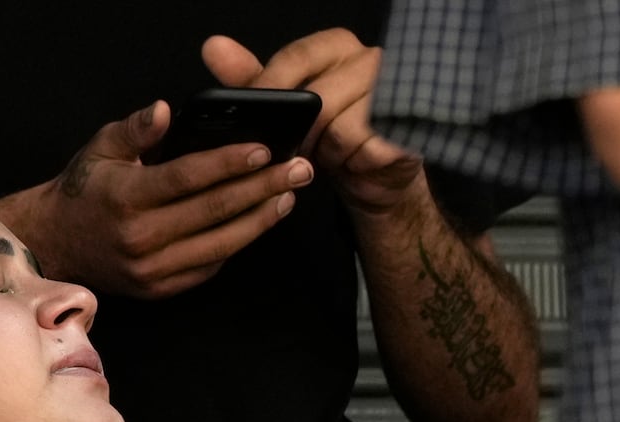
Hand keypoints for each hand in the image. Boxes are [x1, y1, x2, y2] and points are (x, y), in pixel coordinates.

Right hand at [0, 101, 312, 299]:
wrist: (57, 244)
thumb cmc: (85, 190)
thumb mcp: (100, 148)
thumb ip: (136, 129)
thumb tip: (166, 109)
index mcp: (126, 198)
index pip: (188, 178)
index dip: (229, 163)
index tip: (265, 149)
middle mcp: (141, 239)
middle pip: (214, 212)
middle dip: (262, 188)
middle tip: (299, 169)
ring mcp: (153, 270)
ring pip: (221, 244)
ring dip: (261, 219)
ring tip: (288, 195)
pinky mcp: (161, 290)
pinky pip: (210, 266)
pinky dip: (238, 243)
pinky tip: (259, 221)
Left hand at [202, 30, 421, 214]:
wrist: (377, 177)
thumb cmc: (332, 138)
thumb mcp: (287, 110)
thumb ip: (253, 81)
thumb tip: (214, 47)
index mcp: (337, 46)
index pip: (296, 56)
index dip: (270, 86)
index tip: (253, 115)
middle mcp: (369, 58)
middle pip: (315, 96)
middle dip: (298, 131)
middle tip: (297, 148)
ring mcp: (393, 90)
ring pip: (336, 124)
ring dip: (325, 150)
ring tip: (329, 155)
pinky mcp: (405, 125)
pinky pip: (361, 145)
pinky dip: (350, 161)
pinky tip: (354, 163)